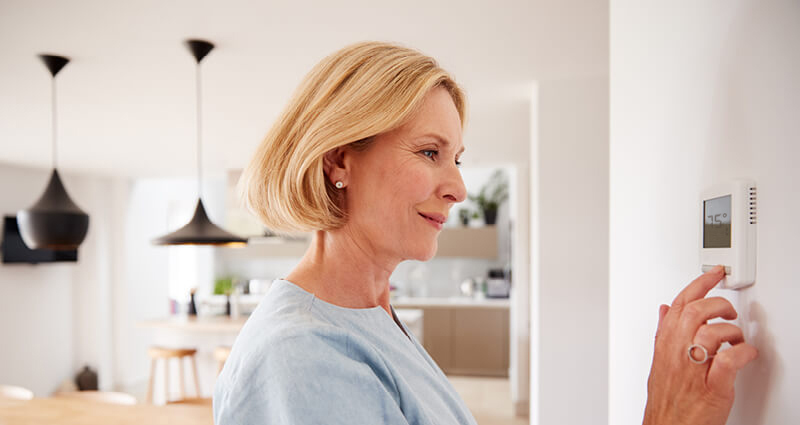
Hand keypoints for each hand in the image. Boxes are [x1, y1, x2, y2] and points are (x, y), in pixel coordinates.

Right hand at [643, 265, 757, 424]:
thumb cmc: (667, 399)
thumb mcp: (659, 360)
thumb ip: (664, 332)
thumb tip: (666, 310)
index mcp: (666, 345)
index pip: (681, 304)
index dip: (699, 284)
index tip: (714, 274)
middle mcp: (678, 354)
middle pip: (696, 313)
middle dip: (719, 305)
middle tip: (729, 312)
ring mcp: (694, 371)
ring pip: (711, 333)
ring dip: (732, 332)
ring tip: (737, 339)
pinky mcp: (713, 388)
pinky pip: (728, 362)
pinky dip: (743, 353)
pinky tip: (747, 354)